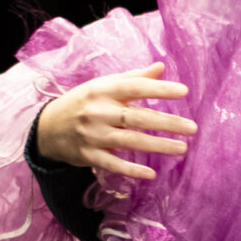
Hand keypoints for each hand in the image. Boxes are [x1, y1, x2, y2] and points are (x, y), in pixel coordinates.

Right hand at [35, 63, 197, 182]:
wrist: (47, 128)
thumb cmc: (83, 103)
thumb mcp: (103, 85)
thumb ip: (133, 78)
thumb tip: (161, 67)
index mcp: (103, 90)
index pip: (135, 87)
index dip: (159, 89)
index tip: (184, 92)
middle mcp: (98, 112)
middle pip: (138, 117)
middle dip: (167, 123)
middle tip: (193, 128)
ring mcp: (93, 135)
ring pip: (130, 141)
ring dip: (158, 145)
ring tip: (182, 148)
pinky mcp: (89, 156)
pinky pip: (113, 163)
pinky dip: (132, 169)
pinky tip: (151, 173)